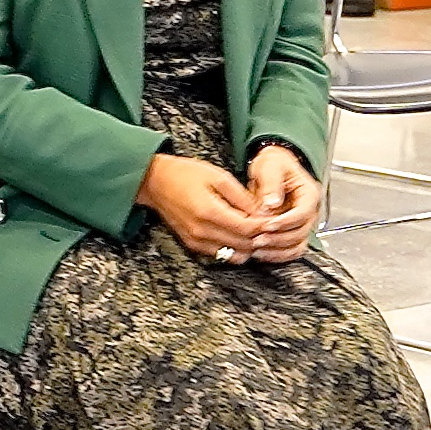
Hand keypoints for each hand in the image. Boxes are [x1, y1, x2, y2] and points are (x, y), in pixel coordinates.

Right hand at [140, 153, 276, 259]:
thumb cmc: (186, 174)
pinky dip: (234, 248)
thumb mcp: (218, 176)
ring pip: (233, 255)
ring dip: (248, 246)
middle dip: (260, 238)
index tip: (275, 219)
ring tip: (255, 231)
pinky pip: (221, 255)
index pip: (247, 229)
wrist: (155, 182)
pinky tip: (239, 235)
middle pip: (243, 246)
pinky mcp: (193, 246)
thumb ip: (242, 197)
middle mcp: (202, 232)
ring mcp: (196, 241)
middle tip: (269, 226)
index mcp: (209, 212)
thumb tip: (263, 212)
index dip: (265, 227)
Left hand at [236, 145, 323, 260]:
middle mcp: (309, 211)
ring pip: (297, 245)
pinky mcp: (292, 232)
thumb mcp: (271, 166)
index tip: (268, 224)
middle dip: (278, 239)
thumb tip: (272, 203)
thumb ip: (271, 184)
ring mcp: (302, 224)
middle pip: (300, 232)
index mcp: (309, 194)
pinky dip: (277, 254)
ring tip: (256, 247)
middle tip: (257, 239)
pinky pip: (290, 250)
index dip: (286, 221)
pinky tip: (261, 252)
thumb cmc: (274, 164)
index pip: (303, 213)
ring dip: (277, 250)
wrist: (272, 168)